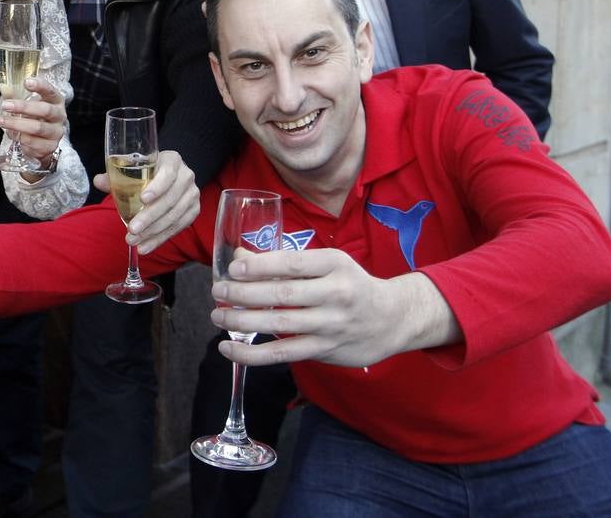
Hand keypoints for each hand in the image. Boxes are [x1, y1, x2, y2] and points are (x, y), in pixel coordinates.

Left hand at [0, 77, 65, 172]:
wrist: (41, 142)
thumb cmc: (33, 117)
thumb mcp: (27, 104)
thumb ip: (17, 97)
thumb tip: (5, 89)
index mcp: (55, 101)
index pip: (50, 91)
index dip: (40, 86)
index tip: (26, 82)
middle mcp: (59, 116)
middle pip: (45, 110)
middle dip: (23, 107)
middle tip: (5, 105)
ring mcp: (56, 133)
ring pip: (37, 128)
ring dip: (15, 124)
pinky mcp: (50, 147)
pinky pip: (33, 143)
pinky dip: (20, 138)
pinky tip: (12, 134)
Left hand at [93, 149, 198, 252]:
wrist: (168, 179)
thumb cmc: (148, 173)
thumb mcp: (133, 170)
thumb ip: (116, 176)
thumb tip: (98, 181)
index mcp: (172, 161)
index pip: (168, 174)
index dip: (157, 187)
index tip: (142, 199)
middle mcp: (186, 177)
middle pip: (170, 200)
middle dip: (149, 217)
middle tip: (132, 229)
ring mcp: (192, 195)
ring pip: (173, 217)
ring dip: (152, 232)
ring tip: (133, 241)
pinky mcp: (193, 211)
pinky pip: (177, 228)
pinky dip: (159, 239)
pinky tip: (145, 247)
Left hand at [211, 249, 460, 368]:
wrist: (392, 318)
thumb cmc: (351, 284)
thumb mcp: (328, 263)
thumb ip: (286, 261)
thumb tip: (239, 255)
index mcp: (335, 264)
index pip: (292, 264)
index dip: (260, 266)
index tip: (233, 268)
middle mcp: (336, 294)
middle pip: (283, 294)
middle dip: (244, 293)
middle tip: (218, 291)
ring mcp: (331, 324)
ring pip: (280, 324)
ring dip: (243, 321)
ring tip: (218, 315)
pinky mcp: (324, 349)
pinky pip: (283, 353)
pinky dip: (253, 354)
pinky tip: (229, 348)